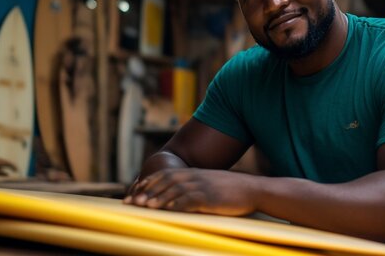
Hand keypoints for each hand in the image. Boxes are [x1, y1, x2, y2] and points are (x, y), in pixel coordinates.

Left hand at [123, 168, 261, 215]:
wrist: (253, 190)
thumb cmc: (233, 191)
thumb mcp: (212, 184)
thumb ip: (197, 186)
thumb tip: (182, 196)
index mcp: (195, 173)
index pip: (166, 174)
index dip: (149, 182)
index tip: (135, 190)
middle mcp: (196, 177)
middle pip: (166, 181)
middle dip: (146, 190)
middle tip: (131, 200)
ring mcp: (202, 186)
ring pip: (174, 190)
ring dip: (157, 197)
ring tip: (143, 205)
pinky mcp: (210, 198)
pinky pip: (189, 200)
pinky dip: (175, 204)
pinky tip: (166, 210)